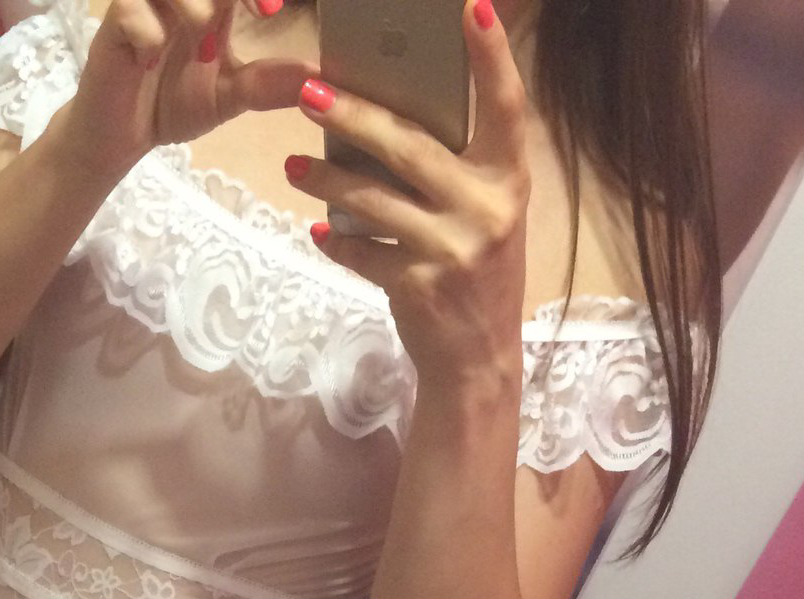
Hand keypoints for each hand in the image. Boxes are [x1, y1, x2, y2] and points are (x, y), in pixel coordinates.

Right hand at [55, 0, 315, 185]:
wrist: (120, 136)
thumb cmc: (170, 102)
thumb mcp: (231, 96)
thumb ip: (269, 84)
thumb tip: (317, 81)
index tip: (278, 8)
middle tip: (264, 9)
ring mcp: (148, 2)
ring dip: (196, 8)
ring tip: (204, 48)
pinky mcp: (114, 23)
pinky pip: (132, 9)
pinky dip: (148, 33)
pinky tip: (148, 62)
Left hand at [287, 0, 529, 390]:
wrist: (478, 358)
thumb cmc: (476, 273)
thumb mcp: (485, 215)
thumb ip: (455, 172)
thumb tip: (385, 120)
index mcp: (509, 180)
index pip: (505, 106)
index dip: (491, 57)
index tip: (470, 7)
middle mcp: (486, 208)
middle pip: (409, 146)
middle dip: (353, 116)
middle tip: (309, 92)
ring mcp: (452, 248)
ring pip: (373, 199)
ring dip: (326, 180)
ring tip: (294, 167)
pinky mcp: (417, 285)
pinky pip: (363, 251)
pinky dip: (339, 241)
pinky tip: (321, 230)